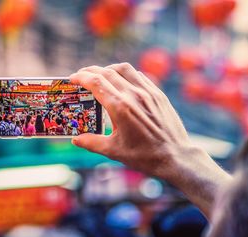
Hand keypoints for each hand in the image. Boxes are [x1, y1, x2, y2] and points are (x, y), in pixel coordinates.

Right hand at [70, 63, 232, 217]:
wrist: (175, 157)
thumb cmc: (144, 156)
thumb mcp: (114, 151)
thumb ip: (92, 142)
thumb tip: (76, 139)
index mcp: (120, 108)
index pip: (96, 83)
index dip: (82, 77)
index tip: (72, 78)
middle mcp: (134, 95)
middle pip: (107, 72)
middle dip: (91, 71)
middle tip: (81, 76)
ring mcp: (148, 92)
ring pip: (124, 69)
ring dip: (109, 69)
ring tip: (101, 76)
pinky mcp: (158, 94)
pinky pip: (139, 76)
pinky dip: (126, 74)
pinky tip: (122, 82)